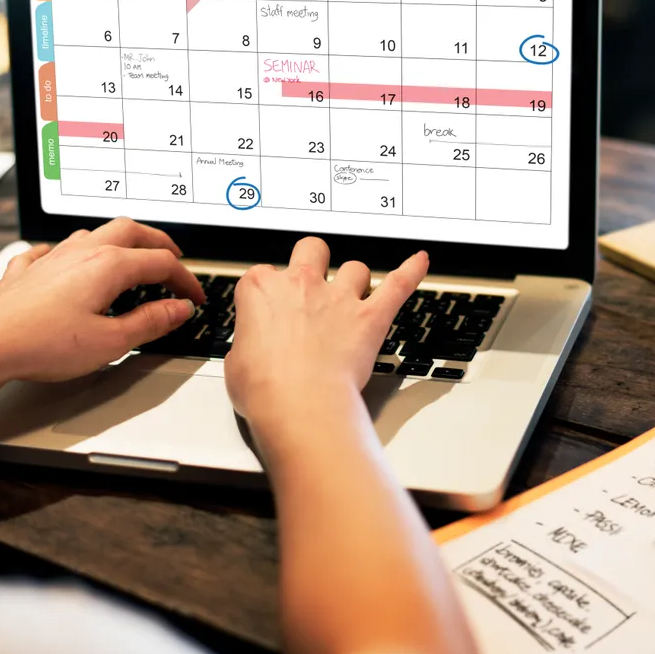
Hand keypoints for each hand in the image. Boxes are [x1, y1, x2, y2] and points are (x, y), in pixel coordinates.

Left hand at [0, 217, 205, 383]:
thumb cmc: (42, 344)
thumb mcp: (111, 342)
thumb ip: (150, 322)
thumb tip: (178, 309)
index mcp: (108, 266)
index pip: (161, 264)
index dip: (185, 280)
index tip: (195, 297)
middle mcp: (81, 252)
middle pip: (131, 231)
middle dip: (158, 243)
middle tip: (173, 259)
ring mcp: (51, 258)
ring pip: (93, 233)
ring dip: (119, 241)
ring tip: (129, 256)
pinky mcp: (26, 271)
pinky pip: (51, 250)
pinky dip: (69, 253)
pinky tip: (65, 261)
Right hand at [224, 237, 427, 424]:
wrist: (299, 404)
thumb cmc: (265, 389)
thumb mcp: (234, 365)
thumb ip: (246, 347)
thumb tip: (248, 353)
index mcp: (261, 290)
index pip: (263, 274)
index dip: (269, 291)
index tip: (271, 308)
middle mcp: (301, 285)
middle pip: (311, 249)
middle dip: (314, 259)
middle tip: (314, 278)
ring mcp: (339, 298)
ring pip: (355, 268)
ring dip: (355, 279)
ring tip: (355, 294)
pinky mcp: (369, 317)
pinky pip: (399, 284)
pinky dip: (412, 271)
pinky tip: (420, 261)